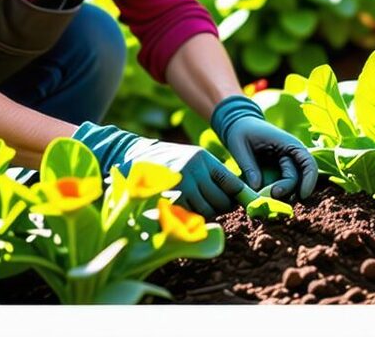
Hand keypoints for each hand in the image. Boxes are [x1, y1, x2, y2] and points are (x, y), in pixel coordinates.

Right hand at [72, 121, 246, 217]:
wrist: (135, 154)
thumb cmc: (170, 159)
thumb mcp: (193, 157)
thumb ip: (213, 173)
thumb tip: (239, 194)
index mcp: (203, 158)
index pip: (232, 183)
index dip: (239, 196)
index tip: (239, 201)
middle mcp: (193, 170)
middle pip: (221, 201)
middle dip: (222, 208)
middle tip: (216, 207)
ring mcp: (179, 185)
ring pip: (206, 211)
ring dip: (206, 214)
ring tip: (200, 209)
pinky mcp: (167, 198)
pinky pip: (188, 216)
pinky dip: (191, 219)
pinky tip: (187, 212)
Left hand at [211, 95, 317, 200]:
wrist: (239, 126)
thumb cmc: (241, 131)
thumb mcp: (239, 145)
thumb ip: (248, 166)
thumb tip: (257, 187)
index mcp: (288, 144)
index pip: (308, 163)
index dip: (309, 180)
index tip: (302, 196)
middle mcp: (291, 155)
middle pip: (298, 178)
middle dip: (287, 190)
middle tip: (270, 197)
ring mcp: (285, 165)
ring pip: (291, 185)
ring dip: (283, 195)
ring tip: (266, 201)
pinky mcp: (277, 173)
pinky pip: (281, 186)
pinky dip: (275, 194)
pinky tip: (265, 200)